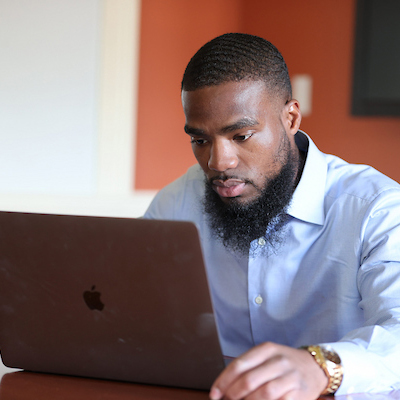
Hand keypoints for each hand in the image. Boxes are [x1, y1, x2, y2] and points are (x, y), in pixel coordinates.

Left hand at [210, 342, 327, 399]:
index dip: (223, 381)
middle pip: (249, 380)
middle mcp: (278, 361)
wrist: (315, 367)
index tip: (214, 393)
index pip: (239, 365)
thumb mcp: (267, 356)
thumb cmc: (284, 363)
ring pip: (263, 393)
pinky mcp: (299, 394)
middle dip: (233, 394)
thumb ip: (248, 368)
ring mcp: (290, 378)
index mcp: (266, 349)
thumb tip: (224, 388)